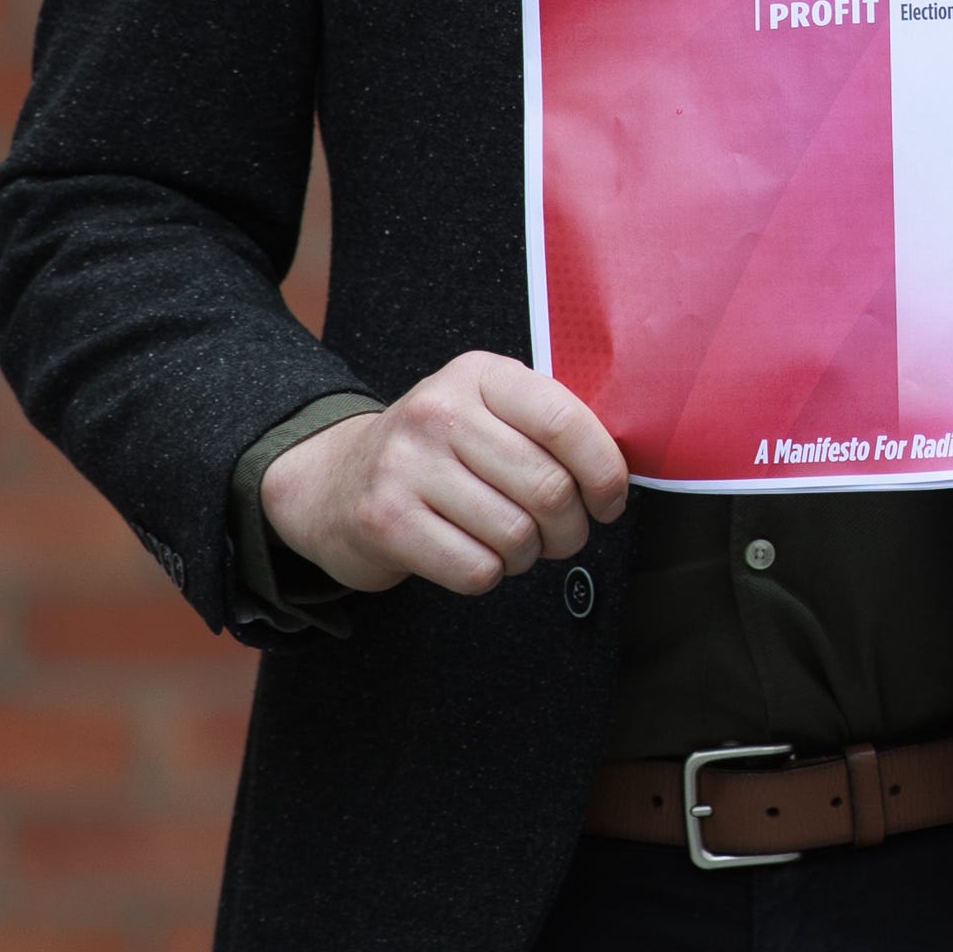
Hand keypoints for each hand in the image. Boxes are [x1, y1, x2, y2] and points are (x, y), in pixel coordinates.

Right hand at [257, 352, 628, 594]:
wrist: (332, 481)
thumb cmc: (440, 452)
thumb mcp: (489, 412)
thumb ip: (549, 426)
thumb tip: (620, 472)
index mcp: (481, 376)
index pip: (565, 422)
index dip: (604, 472)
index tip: (610, 501)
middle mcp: (438, 412)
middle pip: (548, 488)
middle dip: (572, 527)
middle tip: (565, 535)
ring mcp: (405, 465)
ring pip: (517, 534)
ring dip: (531, 555)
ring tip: (516, 544)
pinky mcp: (383, 521)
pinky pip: (476, 570)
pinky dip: (491, 575)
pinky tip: (476, 556)